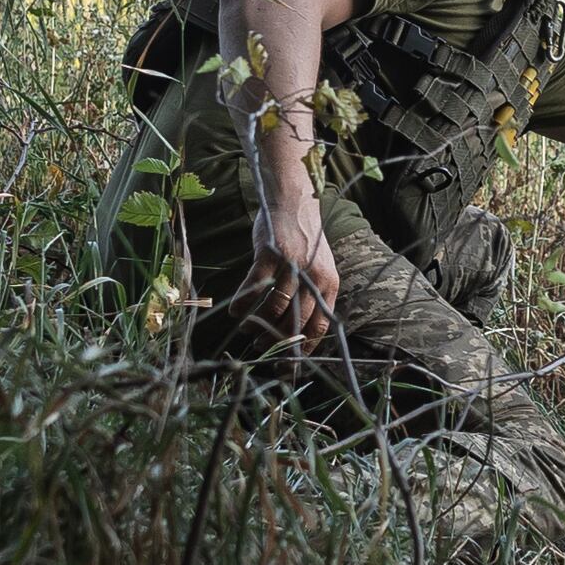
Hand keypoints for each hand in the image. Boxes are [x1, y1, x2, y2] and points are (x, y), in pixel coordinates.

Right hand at [232, 200, 345, 349]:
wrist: (292, 203)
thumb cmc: (304, 239)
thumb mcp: (320, 267)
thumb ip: (315, 293)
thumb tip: (301, 329)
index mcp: (329, 284)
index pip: (320, 325)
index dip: (303, 346)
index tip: (289, 360)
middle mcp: (313, 277)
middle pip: (295, 321)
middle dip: (277, 342)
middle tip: (261, 348)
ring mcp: (291, 266)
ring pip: (274, 308)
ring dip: (257, 324)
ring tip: (247, 330)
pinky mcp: (270, 255)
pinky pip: (255, 287)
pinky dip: (243, 303)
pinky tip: (235, 312)